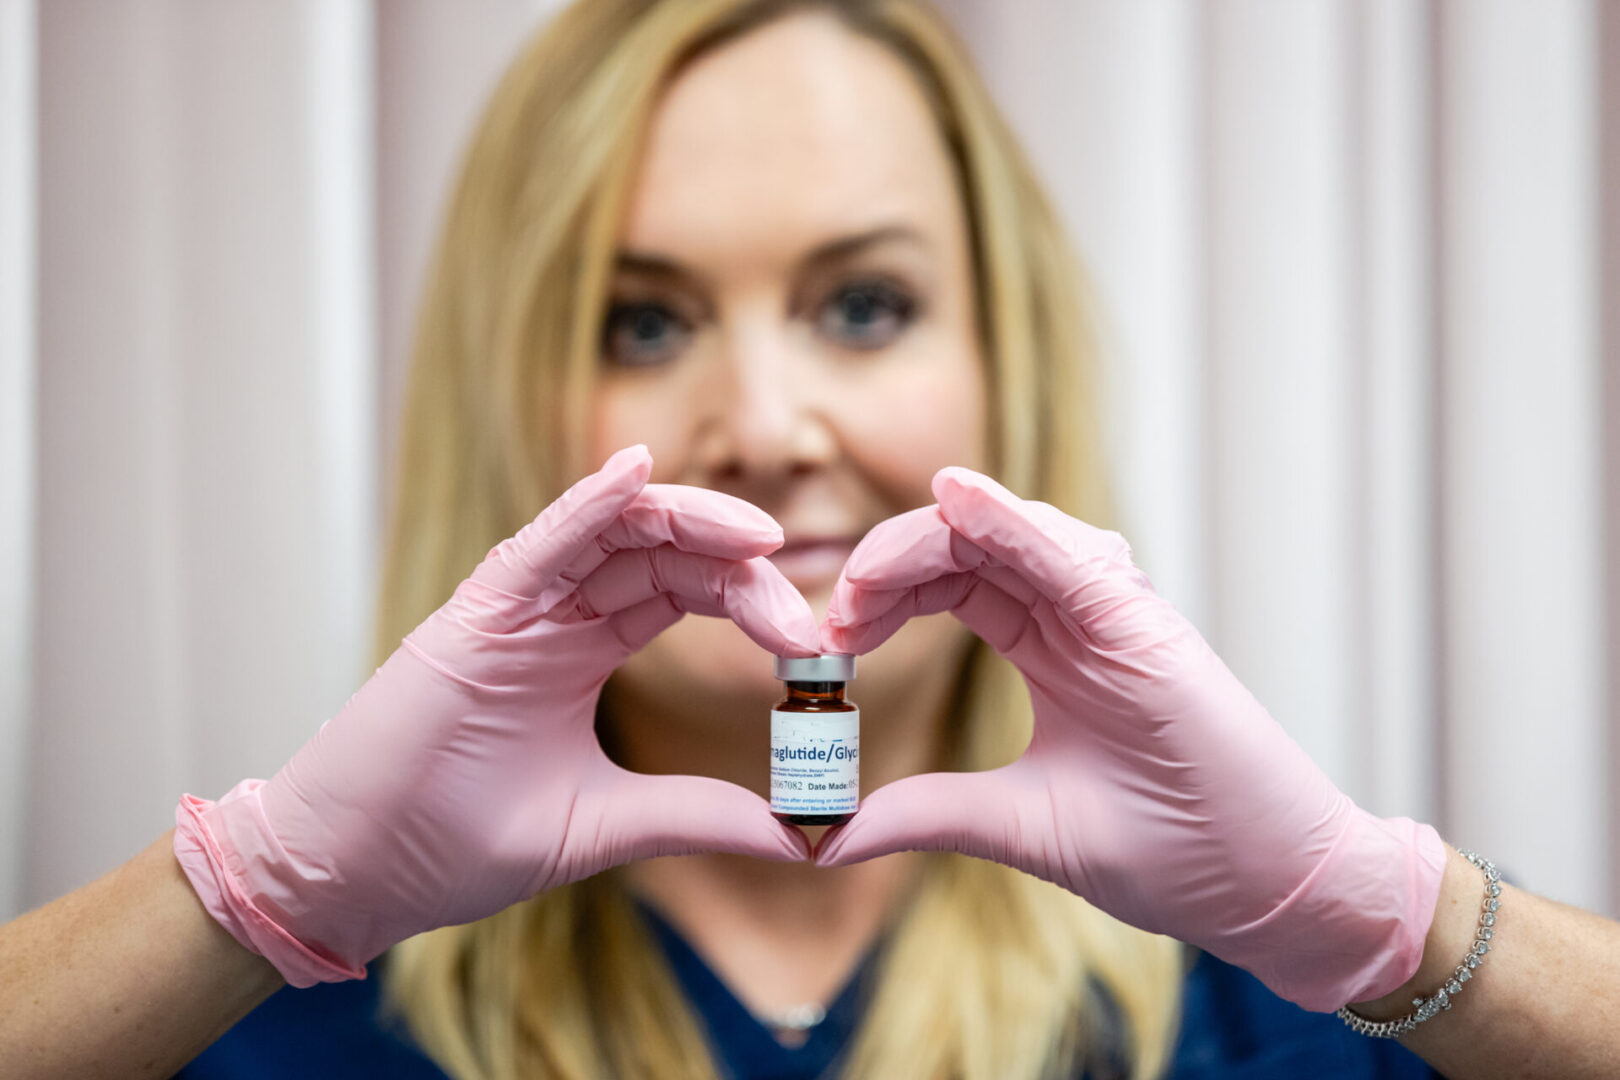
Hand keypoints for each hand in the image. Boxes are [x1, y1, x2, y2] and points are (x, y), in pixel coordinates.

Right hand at [174, 446, 817, 986]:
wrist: (359, 876)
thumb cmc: (458, 846)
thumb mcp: (608, 825)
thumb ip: (702, 813)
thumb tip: (807, 835)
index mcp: (585, 650)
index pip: (684, 592)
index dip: (753, 602)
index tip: (816, 650)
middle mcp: (555, 614)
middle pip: (666, 554)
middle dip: (742, 573)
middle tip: (805, 622)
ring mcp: (515, 608)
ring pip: (615, 530)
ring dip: (691, 522)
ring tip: (761, 538)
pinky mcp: (472, 614)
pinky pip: (539, 541)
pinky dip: (586, 502)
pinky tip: (634, 474)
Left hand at [817, 466, 1446, 1010]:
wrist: (1264, 889)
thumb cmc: (1165, 852)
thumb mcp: (1018, 825)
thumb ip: (929, 812)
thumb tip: (829, 833)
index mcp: (1051, 648)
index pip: (950, 585)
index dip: (882, 598)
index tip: (827, 642)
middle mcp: (1079, 614)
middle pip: (966, 547)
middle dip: (888, 565)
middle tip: (832, 614)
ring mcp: (1115, 612)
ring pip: (1006, 534)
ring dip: (926, 540)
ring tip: (863, 578)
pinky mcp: (1146, 623)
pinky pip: (1067, 550)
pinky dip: (1009, 517)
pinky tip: (954, 500)